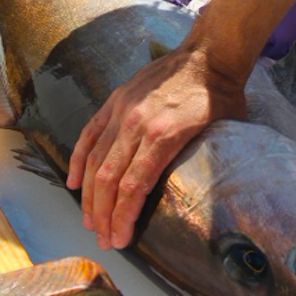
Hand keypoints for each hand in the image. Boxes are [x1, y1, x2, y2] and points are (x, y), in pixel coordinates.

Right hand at [67, 43, 246, 248]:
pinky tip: (74, 183)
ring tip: (90, 222)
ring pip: (95, 160)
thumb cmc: (219, 96)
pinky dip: (78, 160)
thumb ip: (205, 164)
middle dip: (103, 215)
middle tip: (105, 240)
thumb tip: (206, 198)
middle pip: (109, 179)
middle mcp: (136, 125)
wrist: (206, 55)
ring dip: (89, 195)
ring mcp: (121, 112)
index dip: (122, 217)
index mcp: (163, 136)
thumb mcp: (221, 134)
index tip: (121, 239)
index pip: (133, 187)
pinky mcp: (114, 101)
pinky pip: (90, 134)